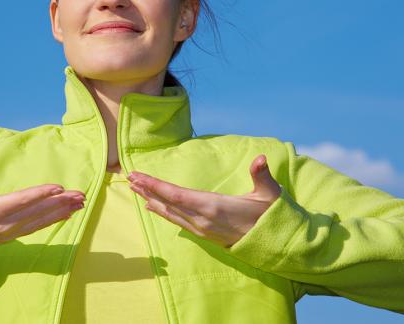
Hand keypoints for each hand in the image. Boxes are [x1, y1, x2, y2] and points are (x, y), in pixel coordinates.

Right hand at [0, 159, 85, 255]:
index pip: (19, 201)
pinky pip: (36, 228)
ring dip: (61, 212)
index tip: (58, 188)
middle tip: (81, 195)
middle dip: (60, 203)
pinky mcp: (10, 236)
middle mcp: (3, 224)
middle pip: (36, 212)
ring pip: (40, 221)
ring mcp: (8, 232)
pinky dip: (52, 220)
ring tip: (81, 203)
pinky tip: (67, 215)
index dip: (39, 194)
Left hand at [128, 154, 280, 247]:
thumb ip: (262, 175)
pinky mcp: (203, 234)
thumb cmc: (270, 215)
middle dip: (147, 190)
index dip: (155, 186)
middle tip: (129, 178)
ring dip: (151, 200)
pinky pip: (177, 221)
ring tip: (135, 189)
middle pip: (168, 203)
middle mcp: (203, 219)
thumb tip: (261, 158)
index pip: (177, 195)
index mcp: (214, 206)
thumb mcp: (269, 193)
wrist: (274, 244)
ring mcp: (202, 228)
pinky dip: (162, 211)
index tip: (138, 176)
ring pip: (170, 213)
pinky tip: (152, 206)